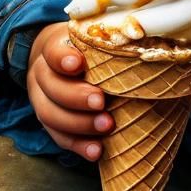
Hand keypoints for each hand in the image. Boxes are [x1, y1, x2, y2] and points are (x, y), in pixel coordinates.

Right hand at [27, 22, 113, 161]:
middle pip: (51, 86)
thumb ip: (112, 41)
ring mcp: (43, 100)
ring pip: (50, 114)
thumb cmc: (91, 49)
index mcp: (54, 48)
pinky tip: (96, 151)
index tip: (78, 63)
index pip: (53, 52)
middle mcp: (43, 74)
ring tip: (106, 126)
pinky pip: (59, 137)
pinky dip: (79, 146)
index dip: (63, 58)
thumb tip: (147, 40)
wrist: (65, 62)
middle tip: (101, 101)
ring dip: (79, 123)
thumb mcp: (96, 38)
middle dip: (76, 96)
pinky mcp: (51, 124)